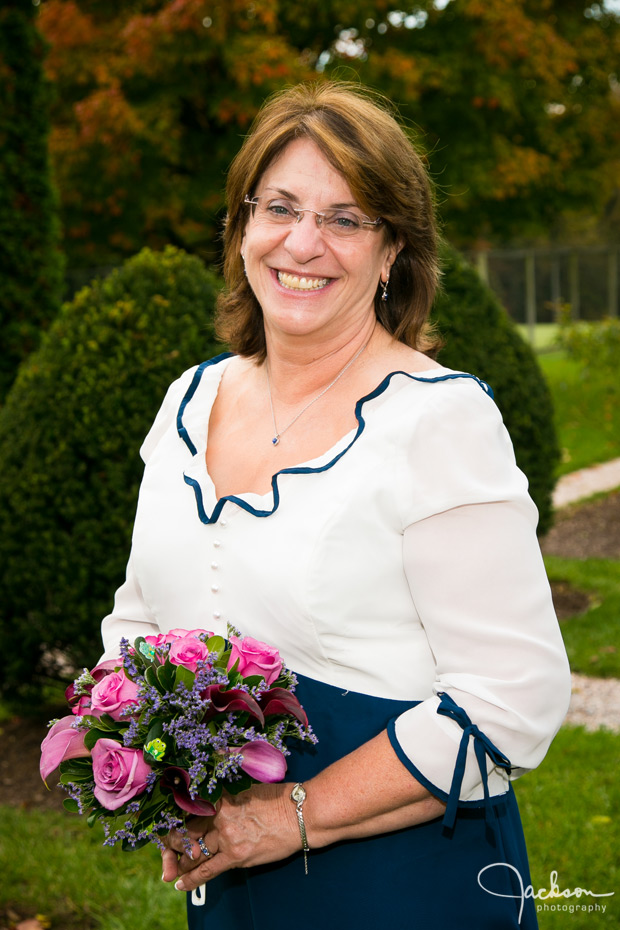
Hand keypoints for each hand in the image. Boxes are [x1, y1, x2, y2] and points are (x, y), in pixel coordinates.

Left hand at [162, 783, 300, 891]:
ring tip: (170, 864)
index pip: (190, 805)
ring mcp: (227, 837)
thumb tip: (215, 751)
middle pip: (188, 829)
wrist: (300, 815)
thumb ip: (229, 773)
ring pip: (194, 850)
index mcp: (222, 795)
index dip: (174, 813)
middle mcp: (220, 816)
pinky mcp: (236, 856)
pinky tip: (179, 883)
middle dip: (173, 838)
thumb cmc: (279, 796)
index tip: (165, 817)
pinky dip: (192, 878)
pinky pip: (208, 870)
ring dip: (180, 858)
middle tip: (163, 843)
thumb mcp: (250, 780)